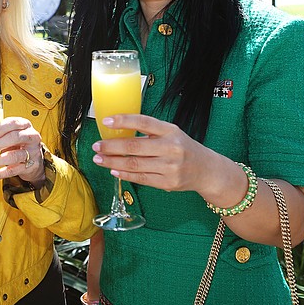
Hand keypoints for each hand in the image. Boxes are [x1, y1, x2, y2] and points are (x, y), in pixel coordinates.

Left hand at [0, 117, 45, 185]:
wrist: (34, 159)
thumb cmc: (18, 143)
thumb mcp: (10, 134)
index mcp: (23, 125)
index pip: (13, 123)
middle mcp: (30, 136)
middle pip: (14, 138)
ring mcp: (31, 152)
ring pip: (13, 156)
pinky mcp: (30, 166)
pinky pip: (13, 170)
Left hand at [91, 114, 216, 192]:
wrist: (206, 170)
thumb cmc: (183, 148)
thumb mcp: (171, 133)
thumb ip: (149, 132)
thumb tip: (117, 132)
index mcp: (170, 131)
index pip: (144, 122)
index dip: (123, 121)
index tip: (106, 121)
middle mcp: (171, 148)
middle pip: (134, 146)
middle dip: (111, 146)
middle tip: (96, 146)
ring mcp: (170, 167)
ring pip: (134, 164)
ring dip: (112, 162)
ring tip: (99, 159)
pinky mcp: (168, 183)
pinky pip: (140, 178)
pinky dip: (124, 174)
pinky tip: (113, 171)